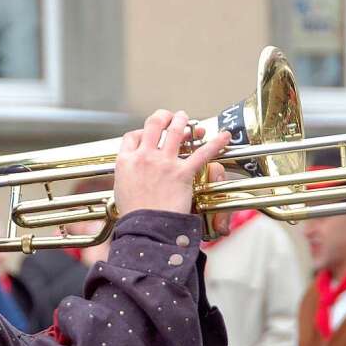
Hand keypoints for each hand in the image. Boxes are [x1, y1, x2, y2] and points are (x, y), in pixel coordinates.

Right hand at [114, 109, 230, 217]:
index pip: (131, 136)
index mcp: (126, 161)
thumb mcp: (121, 190)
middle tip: (170, 117)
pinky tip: (224, 136)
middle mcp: (144, 157)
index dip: (141, 131)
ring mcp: (164, 163)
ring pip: (176, 131)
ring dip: (183, 121)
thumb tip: (133, 171)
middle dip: (164, 116)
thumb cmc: (134, 215)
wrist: (146, 228)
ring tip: (187, 119)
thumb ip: (127, 175)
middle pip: (154, 124)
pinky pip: (202, 153)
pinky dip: (216, 143)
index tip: (147, 134)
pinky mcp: (182, 173)